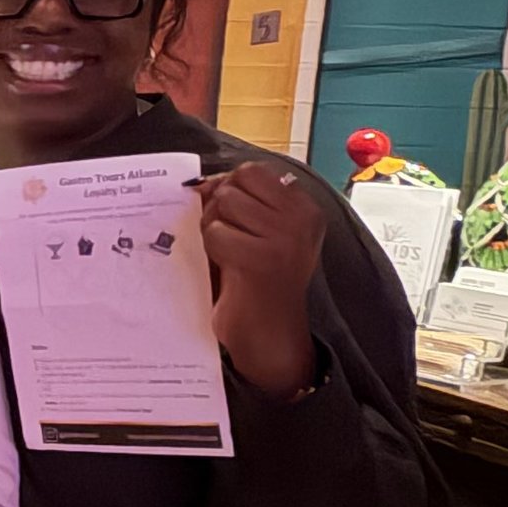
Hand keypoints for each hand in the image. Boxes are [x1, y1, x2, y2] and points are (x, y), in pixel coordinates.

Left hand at [197, 164, 323, 398]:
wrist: (269, 335)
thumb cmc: (257, 281)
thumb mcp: (258, 232)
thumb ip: (241, 202)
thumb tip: (202, 182)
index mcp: (304, 209)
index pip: (252, 171)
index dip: (229, 187)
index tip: (229, 216)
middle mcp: (301, 219)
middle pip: (234, 184)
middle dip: (219, 209)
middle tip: (230, 242)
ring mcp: (285, 238)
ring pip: (223, 204)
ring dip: (214, 229)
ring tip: (231, 256)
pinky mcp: (262, 258)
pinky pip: (216, 233)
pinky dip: (212, 250)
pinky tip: (230, 269)